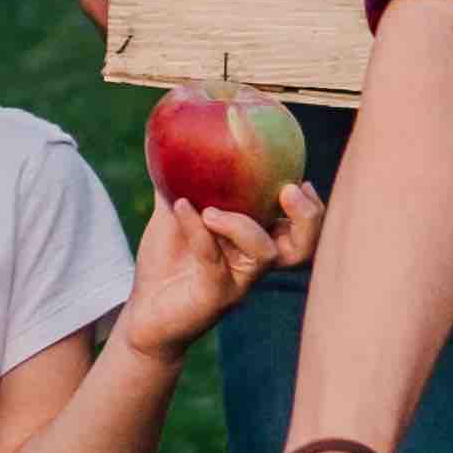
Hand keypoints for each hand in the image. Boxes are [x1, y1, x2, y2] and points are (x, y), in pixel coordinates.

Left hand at [120, 181, 317, 355]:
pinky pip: (215, 260)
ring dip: (243, 224)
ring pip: (266, 253)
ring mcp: (238, 282)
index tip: (300, 180)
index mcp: (254, 242)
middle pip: (303, 248)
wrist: (142, 312)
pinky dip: (198, 230)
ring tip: (212, 209)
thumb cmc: (165, 263)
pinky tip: (180, 207)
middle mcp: (254, 264)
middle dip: (307, 218)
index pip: (299, 228)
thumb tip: (176, 140)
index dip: (310, 207)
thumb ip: (183, 182)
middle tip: (288, 190)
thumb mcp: (175, 214)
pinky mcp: (215, 297)